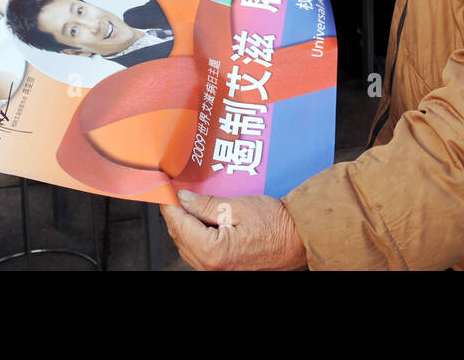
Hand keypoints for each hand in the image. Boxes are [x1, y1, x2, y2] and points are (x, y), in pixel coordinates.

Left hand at [160, 190, 306, 270]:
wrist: (299, 240)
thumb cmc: (276, 224)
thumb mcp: (237, 206)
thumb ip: (206, 205)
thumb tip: (183, 199)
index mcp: (214, 252)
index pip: (179, 226)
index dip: (169, 205)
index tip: (164, 191)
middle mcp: (213, 268)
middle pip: (180, 239)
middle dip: (176, 216)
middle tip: (176, 195)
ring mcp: (219, 273)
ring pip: (188, 249)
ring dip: (185, 228)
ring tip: (191, 206)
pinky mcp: (225, 271)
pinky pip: (201, 255)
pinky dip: (197, 238)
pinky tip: (204, 223)